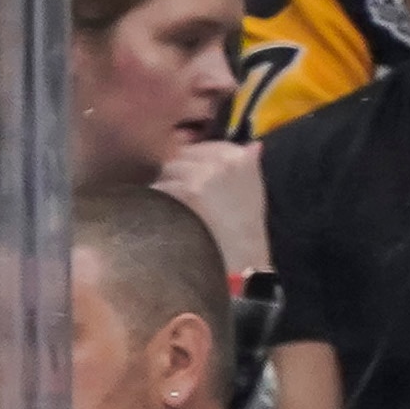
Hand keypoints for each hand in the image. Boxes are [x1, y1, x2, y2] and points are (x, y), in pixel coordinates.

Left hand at [155, 140, 268, 278]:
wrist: (239, 263)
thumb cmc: (244, 233)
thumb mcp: (254, 193)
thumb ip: (248, 165)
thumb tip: (252, 145)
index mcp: (241, 157)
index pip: (203, 146)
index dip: (191, 163)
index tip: (188, 180)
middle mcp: (221, 161)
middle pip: (179, 157)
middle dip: (174, 175)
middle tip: (177, 201)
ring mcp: (201, 175)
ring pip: (165, 172)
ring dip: (163, 190)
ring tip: (172, 212)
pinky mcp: (182, 192)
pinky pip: (156, 190)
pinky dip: (155, 204)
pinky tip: (166, 220)